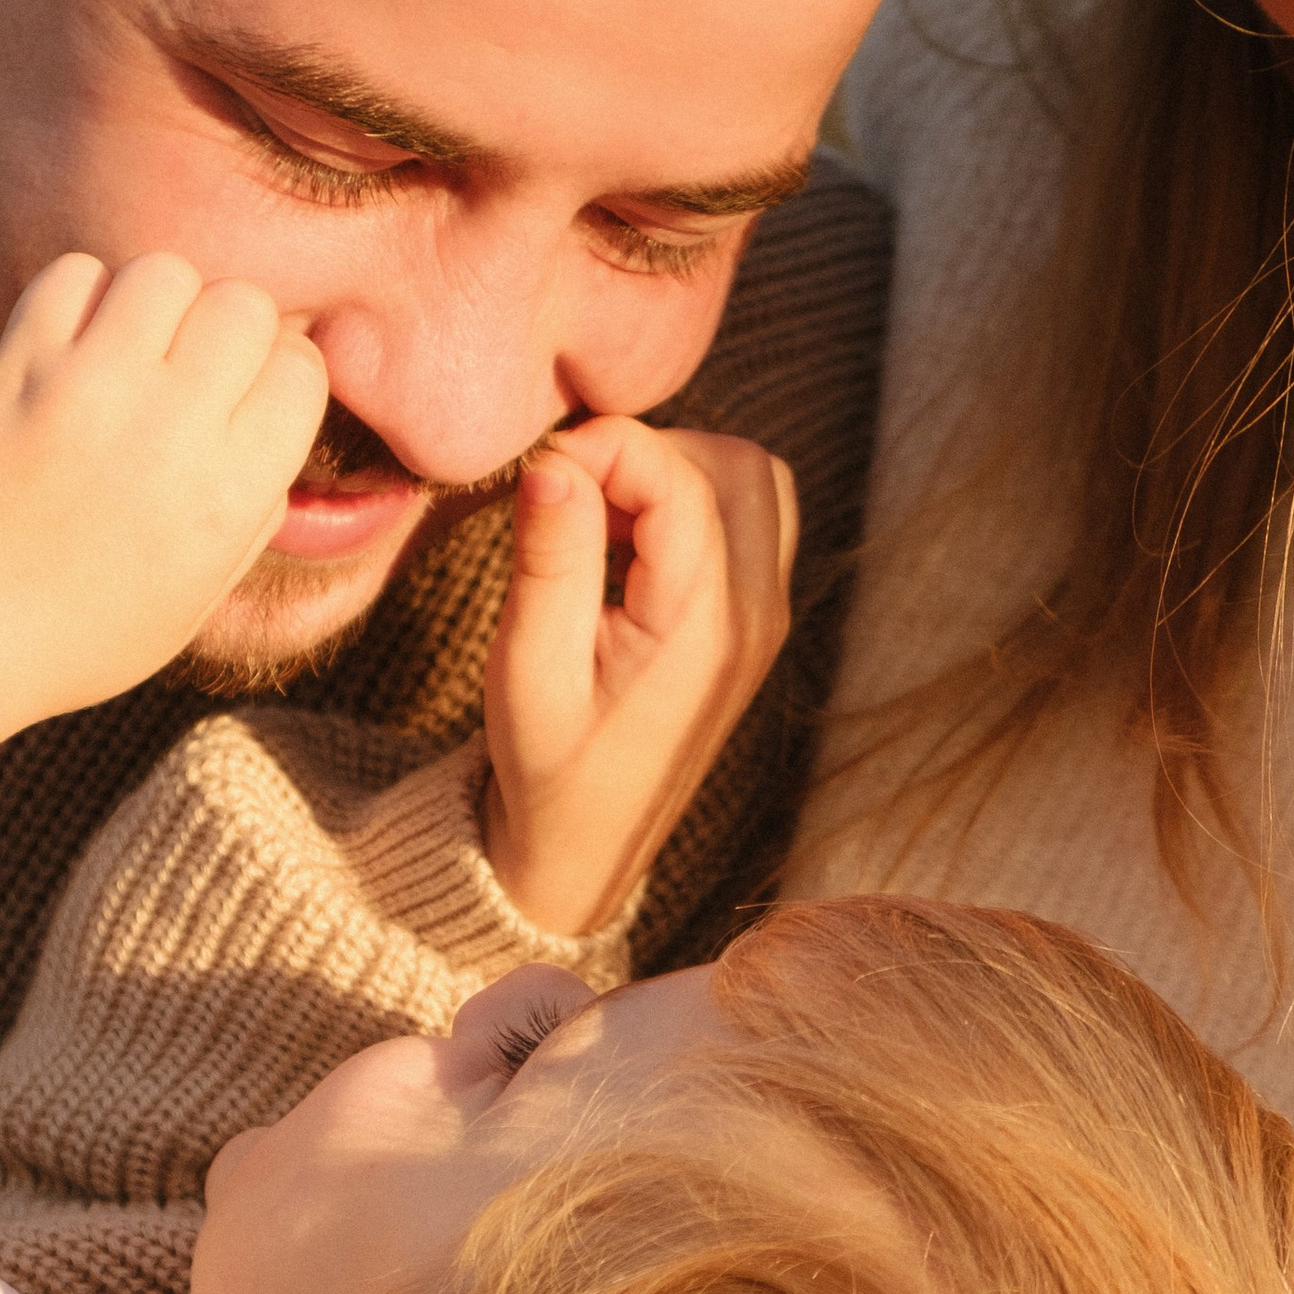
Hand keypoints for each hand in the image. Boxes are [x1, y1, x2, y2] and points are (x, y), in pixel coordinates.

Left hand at [0, 254, 325, 803]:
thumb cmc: (83, 626)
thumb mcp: (203, 590)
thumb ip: (257, 500)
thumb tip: (276, 409)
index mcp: (233, 493)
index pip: (302, 369)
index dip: (279, 376)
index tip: (244, 403)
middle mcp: (173, 428)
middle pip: (244, 305)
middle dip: (227, 331)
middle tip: (187, 373)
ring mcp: (92, 386)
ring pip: (166, 273)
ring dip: (158, 303)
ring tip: (130, 351)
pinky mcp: (21, 361)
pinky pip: (78, 273)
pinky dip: (83, 298)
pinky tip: (74, 346)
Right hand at [482, 417, 796, 936]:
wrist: (585, 847)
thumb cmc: (548, 765)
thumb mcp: (527, 668)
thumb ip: (549, 558)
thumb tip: (554, 460)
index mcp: (704, 627)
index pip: (679, 477)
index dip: (602, 447)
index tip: (536, 469)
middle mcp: (756, 614)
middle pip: (735, 464)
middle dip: (647, 451)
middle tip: (571, 489)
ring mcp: (766, 615)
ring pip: (754, 481)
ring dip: (675, 470)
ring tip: (599, 513)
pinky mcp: (755, 617)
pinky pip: (751, 517)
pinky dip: (691, 498)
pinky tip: (624, 540)